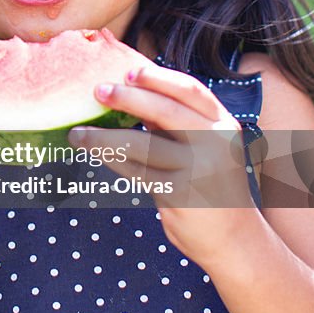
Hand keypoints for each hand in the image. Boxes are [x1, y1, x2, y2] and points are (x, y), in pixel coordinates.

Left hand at [70, 63, 258, 267]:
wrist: (236, 241)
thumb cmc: (212, 187)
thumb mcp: (207, 148)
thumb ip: (178, 125)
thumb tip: (133, 96)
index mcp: (223, 123)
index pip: (190, 90)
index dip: (158, 78)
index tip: (128, 71)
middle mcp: (215, 142)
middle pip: (165, 111)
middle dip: (128, 98)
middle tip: (98, 91)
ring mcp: (199, 169)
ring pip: (142, 145)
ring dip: (104, 138)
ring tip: (78, 134)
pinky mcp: (181, 194)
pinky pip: (137, 172)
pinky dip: (112, 161)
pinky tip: (96, 155)